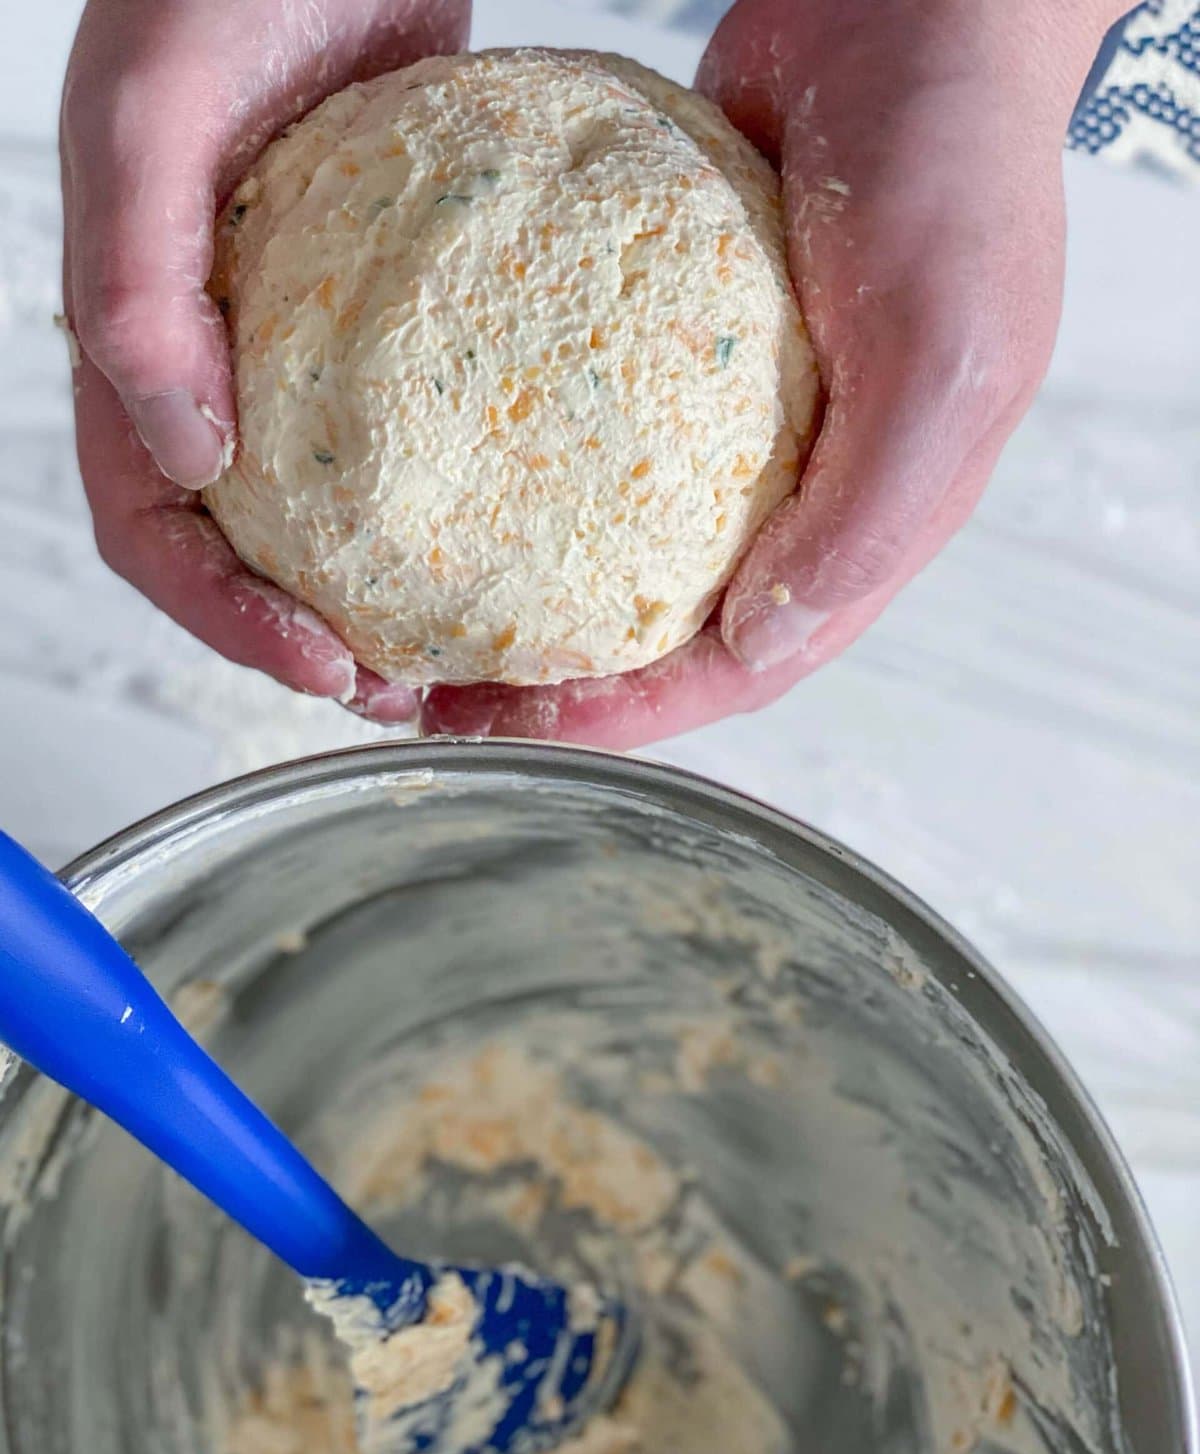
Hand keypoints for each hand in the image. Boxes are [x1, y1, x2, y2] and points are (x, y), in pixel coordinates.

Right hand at [61, 0, 469, 719]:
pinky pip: (395, 437)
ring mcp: (291, 352)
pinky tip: (505, 533)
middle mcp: (208, 365)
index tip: (325, 665)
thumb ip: (137, 280)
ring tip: (452, 654)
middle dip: (304, 640)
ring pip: (316, 512)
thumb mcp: (150, 116)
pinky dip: (434, 503)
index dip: (225, 619)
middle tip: (404, 695)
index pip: (153, 528)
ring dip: (371, 597)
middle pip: (237, 551)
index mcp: (133, 343)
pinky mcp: (374, 324)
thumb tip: (183, 450)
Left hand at [423, 0, 1123, 746]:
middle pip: (670, 626)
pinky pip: (591, 429)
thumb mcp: (946, 351)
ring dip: (530, 591)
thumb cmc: (958, 163)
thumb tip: (758, 647)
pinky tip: (445, 470)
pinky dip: (522, 465)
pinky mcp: (677, 346)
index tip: (525, 728)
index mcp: (871, 518)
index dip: (637, 715)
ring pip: (622, 542)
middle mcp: (802, 489)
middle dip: (563, 680)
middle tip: (444, 689)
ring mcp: (739, 422)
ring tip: (424, 610)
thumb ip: (869, 514)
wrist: (916, 2)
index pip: (747, 664)